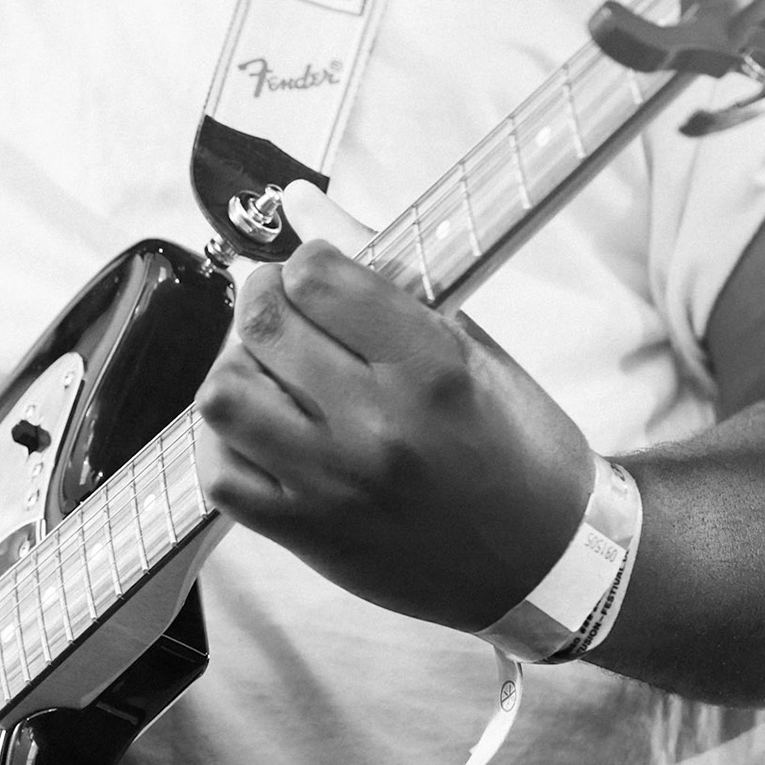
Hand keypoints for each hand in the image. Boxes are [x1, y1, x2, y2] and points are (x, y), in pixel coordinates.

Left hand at [194, 187, 594, 631]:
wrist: (544, 561)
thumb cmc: (515, 447)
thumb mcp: (469, 348)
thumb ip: (381, 274)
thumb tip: (303, 203)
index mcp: (431, 368)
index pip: (318, 277)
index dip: (304, 264)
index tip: (314, 276)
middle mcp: (378, 427)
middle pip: (262, 327)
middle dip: (262, 302)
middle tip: (283, 312)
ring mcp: (335, 485)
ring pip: (224, 397)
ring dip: (235, 371)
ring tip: (268, 374)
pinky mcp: (307, 534)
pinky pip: (220, 474)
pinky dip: (223, 443)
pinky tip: (259, 432)